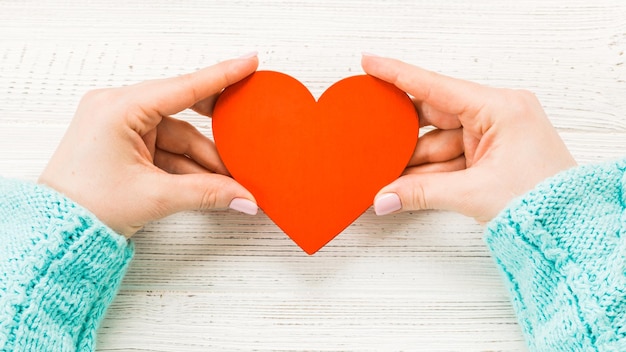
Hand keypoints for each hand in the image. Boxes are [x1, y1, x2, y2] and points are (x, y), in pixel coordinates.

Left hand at [39, 54, 259, 237]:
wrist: (58, 230)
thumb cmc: (87, 206)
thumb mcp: (155, 196)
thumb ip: (207, 194)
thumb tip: (243, 197)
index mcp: (118, 108)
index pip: (182, 87)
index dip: (221, 76)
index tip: (248, 63)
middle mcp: (118, 109)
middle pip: (182, 110)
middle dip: (215, 128)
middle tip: (244, 125)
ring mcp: (122, 126)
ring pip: (179, 136)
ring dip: (204, 160)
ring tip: (231, 181)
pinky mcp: (126, 143)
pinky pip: (167, 148)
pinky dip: (188, 165)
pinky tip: (211, 183)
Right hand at [362, 55, 576, 223]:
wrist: (571, 229)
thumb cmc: (545, 201)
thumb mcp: (476, 193)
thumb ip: (422, 193)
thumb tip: (384, 198)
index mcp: (502, 109)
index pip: (437, 86)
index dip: (399, 74)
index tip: (371, 63)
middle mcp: (498, 116)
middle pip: (434, 115)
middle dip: (402, 132)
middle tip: (371, 133)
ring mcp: (494, 137)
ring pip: (439, 142)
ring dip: (413, 160)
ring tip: (383, 173)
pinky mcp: (491, 156)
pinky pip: (449, 158)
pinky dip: (428, 172)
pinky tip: (404, 183)